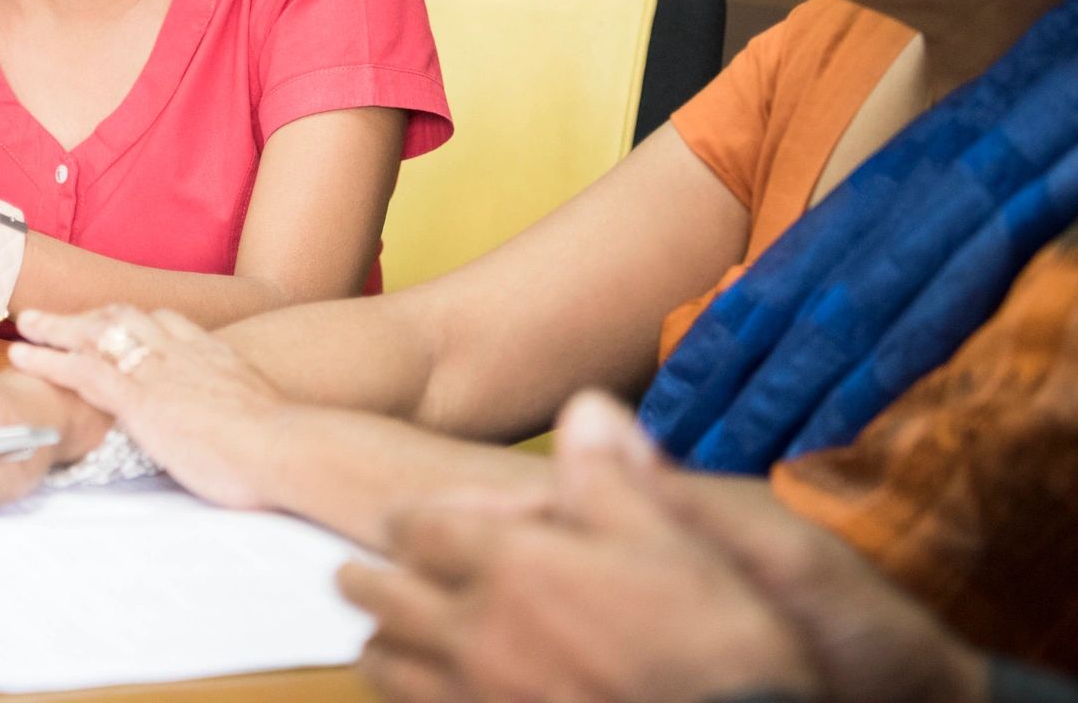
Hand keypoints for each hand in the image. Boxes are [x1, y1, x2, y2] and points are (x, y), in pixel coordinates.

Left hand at [8, 304, 288, 508]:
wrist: (284, 446)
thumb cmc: (284, 446)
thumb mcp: (260, 417)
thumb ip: (236, 415)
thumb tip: (234, 432)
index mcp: (213, 354)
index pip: (167, 323)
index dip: (137, 322)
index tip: (118, 322)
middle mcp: (182, 351)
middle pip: (127, 316)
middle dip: (90, 314)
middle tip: (60, 315)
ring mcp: (157, 370)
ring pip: (96, 333)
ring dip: (58, 325)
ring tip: (27, 323)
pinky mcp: (137, 397)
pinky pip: (81, 368)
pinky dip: (48, 359)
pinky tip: (22, 356)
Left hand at [343, 392, 984, 702]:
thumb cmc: (720, 649)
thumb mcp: (683, 539)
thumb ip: (618, 475)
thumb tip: (588, 409)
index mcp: (510, 566)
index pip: (420, 524)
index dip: (419, 516)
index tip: (417, 518)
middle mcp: (475, 634)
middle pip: (381, 594)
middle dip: (374, 575)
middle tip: (363, 568)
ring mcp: (477, 700)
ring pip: (386, 666)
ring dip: (383, 643)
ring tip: (386, 634)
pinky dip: (415, 701)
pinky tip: (438, 696)